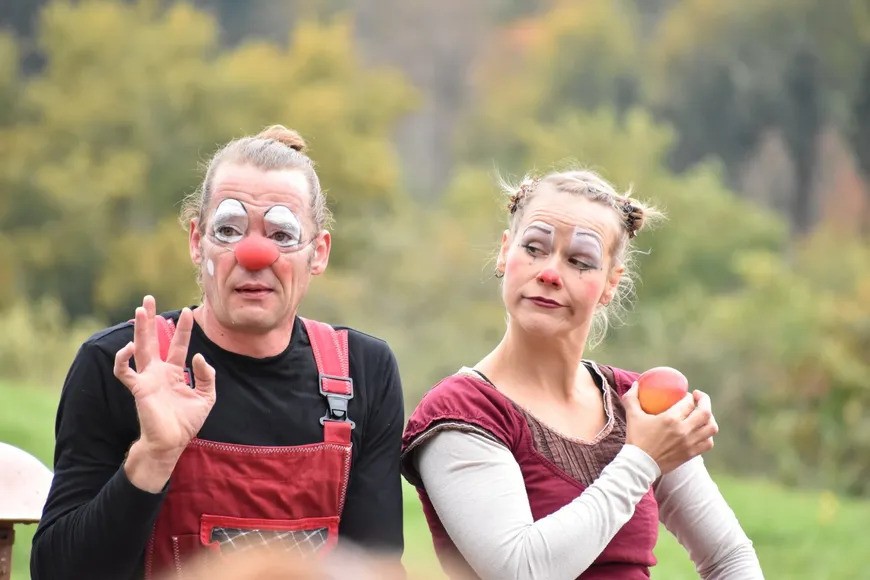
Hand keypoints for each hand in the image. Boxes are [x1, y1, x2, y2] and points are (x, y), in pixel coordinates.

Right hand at [114, 296, 216, 490]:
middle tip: (148, 298)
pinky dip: (123, 359)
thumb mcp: (206, 397)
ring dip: (139, 329)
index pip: (178, 344)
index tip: (188, 310)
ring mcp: (147, 379)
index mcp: (173, 372)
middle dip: (150, 319)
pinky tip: (130, 347)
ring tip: (140, 310)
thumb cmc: (186, 422)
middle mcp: (158, 372)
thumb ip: (207, 376)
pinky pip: (124, 371)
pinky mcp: (138, 389)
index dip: (182, 328)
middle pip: (152, 340)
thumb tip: (199, 356)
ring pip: (139, 348)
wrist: (172, 443)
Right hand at [622, 383, 717, 473]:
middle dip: (705, 401)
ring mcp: (689, 443)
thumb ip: (632, 398)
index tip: (686, 396)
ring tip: (702, 415)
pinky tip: (700, 432)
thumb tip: (636, 384)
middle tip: (699, 398)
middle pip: (705, 412)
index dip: (689, 396)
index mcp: (670, 419)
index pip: (688, 402)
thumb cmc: (636, 439)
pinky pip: (708, 443)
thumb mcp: (632, 416)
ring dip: (709, 419)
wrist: (639, 465)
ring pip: (711, 428)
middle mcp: (683, 430)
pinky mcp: (691, 454)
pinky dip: (708, 435)